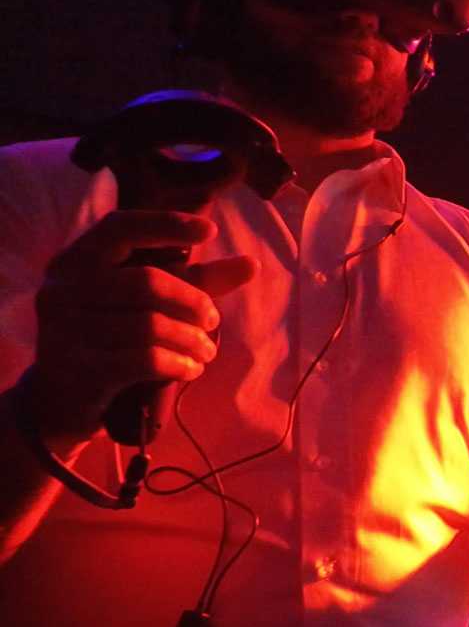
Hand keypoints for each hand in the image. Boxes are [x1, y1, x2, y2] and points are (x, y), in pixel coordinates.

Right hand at [31, 211, 256, 446]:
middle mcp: (61, 290)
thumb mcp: (150, 304)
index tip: (209, 230)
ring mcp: (63, 331)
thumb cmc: (111, 340)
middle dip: (192, 301)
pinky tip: (191, 370)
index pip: (119, 227)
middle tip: (213, 321)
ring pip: (149, 325)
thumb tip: (252, 264)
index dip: (165, 224)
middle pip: (145, 281)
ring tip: (206, 351)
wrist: (59, 401)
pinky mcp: (77, 370)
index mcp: (74, 262)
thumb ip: (196, 282)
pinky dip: (179, 364)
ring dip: (191, 340)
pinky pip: (143, 360)